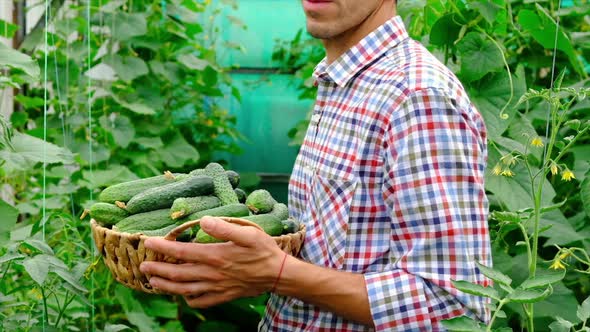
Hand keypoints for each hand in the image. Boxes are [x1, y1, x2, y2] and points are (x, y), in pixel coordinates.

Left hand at [139, 216, 284, 307]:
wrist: (278, 274)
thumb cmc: (264, 250)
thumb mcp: (248, 233)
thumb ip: (224, 227)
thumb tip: (203, 220)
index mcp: (215, 256)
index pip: (182, 252)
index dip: (163, 247)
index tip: (148, 242)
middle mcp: (212, 274)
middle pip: (178, 273)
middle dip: (158, 269)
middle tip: (143, 265)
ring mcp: (217, 287)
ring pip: (185, 289)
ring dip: (166, 286)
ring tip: (152, 281)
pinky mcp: (223, 296)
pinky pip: (201, 301)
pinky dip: (188, 299)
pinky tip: (183, 295)